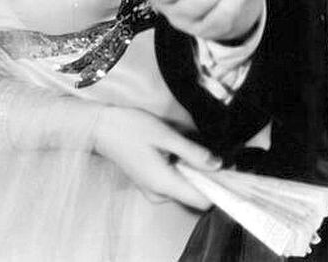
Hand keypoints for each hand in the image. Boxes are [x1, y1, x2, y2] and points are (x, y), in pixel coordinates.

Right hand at [93, 105, 217, 209]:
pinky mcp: (149, 184)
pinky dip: (182, 171)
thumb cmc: (130, 127)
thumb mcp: (164, 134)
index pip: (203, 201)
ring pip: (185, 189)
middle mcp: (160, 194)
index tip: (227, 168)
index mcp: (164, 184)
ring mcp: (153, 191)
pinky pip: (174, 184)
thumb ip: (193, 152)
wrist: (100, 127)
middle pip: (195, 195)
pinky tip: (177, 152)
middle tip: (209, 152)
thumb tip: (218, 165)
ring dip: (193, 172)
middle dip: (206, 176)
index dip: (218, 187)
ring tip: (189, 148)